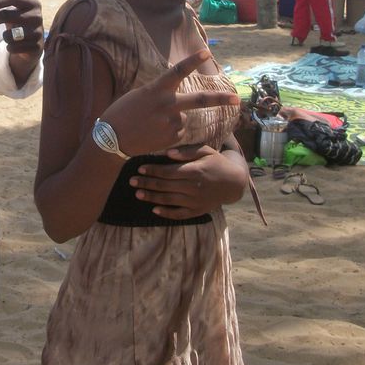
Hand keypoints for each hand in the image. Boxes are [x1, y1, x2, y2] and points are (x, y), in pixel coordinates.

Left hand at [0, 0, 42, 50]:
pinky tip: (13, 46)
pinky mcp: (37, 47)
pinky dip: (9, 48)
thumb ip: (3, 8)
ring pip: (9, 35)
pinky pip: (13, 48)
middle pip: (6, 15)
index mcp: (32, 3)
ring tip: (10, 37)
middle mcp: (37, 16)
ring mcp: (38, 32)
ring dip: (5, 37)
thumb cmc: (19, 22)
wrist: (34, 43)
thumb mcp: (15, 12)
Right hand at [101, 50, 239, 156]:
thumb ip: (160, 94)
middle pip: (200, 100)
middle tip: (236, 97)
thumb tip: (177, 99)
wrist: (112, 139)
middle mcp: (167, 105)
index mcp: (156, 90)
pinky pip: (178, 132)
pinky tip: (153, 134)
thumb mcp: (139, 95)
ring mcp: (171, 122)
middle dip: (221, 99)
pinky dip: (169, 132)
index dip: (192, 60)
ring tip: (151, 124)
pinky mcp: (172, 137)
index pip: (178, 71)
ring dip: (172, 120)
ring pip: (182, 118)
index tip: (206, 52)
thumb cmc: (122, 113)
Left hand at [128, 144, 246, 218]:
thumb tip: (168, 153)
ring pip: (169, 200)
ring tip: (138, 194)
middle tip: (131, 181)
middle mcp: (193, 187)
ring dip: (152, 197)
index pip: (168, 172)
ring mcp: (195, 201)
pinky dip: (166, 213)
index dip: (152, 170)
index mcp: (194, 171)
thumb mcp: (206, 150)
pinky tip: (154, 210)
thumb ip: (187, 151)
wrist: (233, 182)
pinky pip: (179, 214)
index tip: (139, 168)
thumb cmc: (216, 162)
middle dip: (146, 183)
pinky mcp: (197, 211)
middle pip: (165, 186)